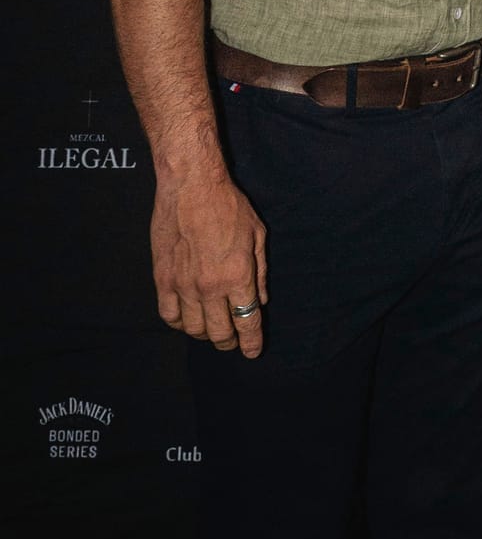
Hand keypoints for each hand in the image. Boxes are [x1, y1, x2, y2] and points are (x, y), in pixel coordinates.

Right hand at [152, 171, 268, 357]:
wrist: (191, 187)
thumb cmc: (229, 206)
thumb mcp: (257, 235)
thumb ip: (260, 273)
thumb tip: (261, 300)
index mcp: (238, 277)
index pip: (247, 322)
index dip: (251, 342)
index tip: (253, 352)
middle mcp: (211, 287)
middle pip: (220, 332)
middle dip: (229, 342)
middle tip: (232, 341)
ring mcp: (184, 285)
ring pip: (193, 329)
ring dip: (205, 335)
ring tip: (211, 330)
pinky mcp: (163, 279)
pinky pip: (168, 315)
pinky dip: (178, 323)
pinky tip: (186, 320)